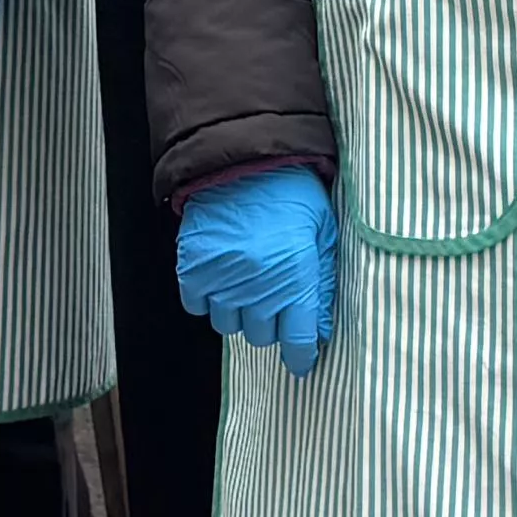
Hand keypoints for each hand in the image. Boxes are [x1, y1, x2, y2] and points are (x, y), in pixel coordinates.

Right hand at [177, 163, 341, 373]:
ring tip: (246, 281)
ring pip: (228, 325)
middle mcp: (258, 285)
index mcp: (296, 277)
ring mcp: (222, 278)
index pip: (297, 340)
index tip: (301, 359)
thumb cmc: (291, 190)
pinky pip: (197, 306)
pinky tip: (221, 275)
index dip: (301, 355)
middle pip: (261, 335)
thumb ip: (322, 282)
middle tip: (274, 294)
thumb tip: (319, 328)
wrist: (243, 156)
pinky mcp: (193, 268)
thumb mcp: (323, 231)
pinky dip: (207, 296)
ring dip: (239, 310)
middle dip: (271, 321)